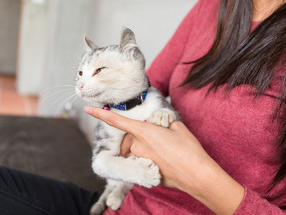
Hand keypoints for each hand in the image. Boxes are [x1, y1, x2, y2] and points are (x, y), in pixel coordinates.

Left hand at [84, 106, 244, 214]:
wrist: (198, 175)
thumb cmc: (189, 150)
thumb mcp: (178, 128)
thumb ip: (163, 123)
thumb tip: (159, 126)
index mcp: (144, 132)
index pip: (117, 121)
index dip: (100, 115)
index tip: (87, 109)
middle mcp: (138, 146)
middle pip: (135, 137)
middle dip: (145, 135)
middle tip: (166, 140)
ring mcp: (141, 160)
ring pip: (140, 150)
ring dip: (150, 148)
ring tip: (169, 152)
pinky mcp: (146, 172)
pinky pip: (146, 161)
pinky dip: (155, 159)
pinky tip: (168, 162)